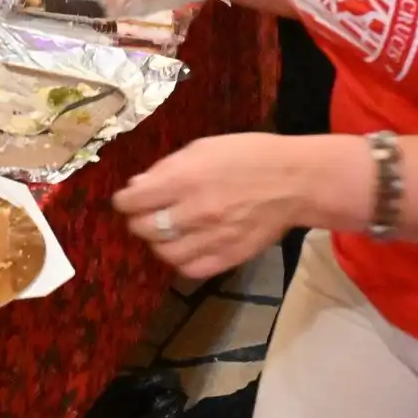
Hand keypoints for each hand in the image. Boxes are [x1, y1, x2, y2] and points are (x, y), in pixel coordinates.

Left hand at [114, 133, 366, 279]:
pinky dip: (180, 261)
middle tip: (145, 214)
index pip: (132, 201)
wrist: (294, 181)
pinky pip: (190, 269)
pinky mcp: (228, 257)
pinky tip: (184, 247)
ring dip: (158, 242)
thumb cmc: (247, 156)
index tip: (126, 200)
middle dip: (138, 220)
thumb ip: (166, 168)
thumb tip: (137, 186)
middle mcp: (194, 211)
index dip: (123, 201)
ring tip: (165, 232)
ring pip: (164, 252)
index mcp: (184, 179)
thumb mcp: (202, 148)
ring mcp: (212, 238)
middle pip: (144, 228)